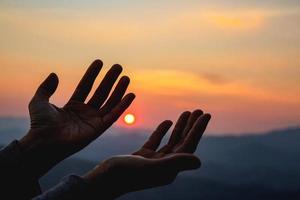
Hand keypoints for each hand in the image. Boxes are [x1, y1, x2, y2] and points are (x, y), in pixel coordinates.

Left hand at [19, 60, 134, 178]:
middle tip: (118, 66)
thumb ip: (46, 88)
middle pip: (101, 92)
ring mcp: (93, 121)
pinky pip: (113, 115)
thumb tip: (54, 74)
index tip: (99, 62)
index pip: (86, 86)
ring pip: (109, 102)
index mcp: (73, 106)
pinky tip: (130, 95)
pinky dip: (122, 106)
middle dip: (109, 79)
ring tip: (125, 77)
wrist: (44, 142)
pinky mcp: (99, 129)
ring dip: (118, 90)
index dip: (92, 74)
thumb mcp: (39, 101)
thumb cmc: (40, 125)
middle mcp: (85, 113)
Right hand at [84, 110, 210, 198]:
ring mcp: (154, 162)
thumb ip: (175, 163)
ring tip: (187, 112)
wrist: (104, 179)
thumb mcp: (152, 167)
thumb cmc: (126, 174)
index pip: (188, 146)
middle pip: (183, 143)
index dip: (197, 130)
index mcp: (170, 169)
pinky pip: (157, 142)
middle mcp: (165, 166)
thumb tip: (199, 162)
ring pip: (171, 141)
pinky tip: (168, 121)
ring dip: (180, 127)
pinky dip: (163, 131)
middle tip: (199, 110)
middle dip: (192, 126)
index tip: (205, 114)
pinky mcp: (143, 157)